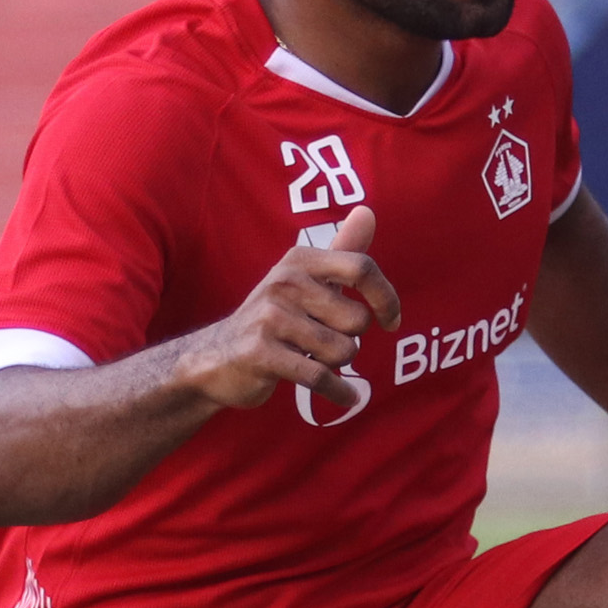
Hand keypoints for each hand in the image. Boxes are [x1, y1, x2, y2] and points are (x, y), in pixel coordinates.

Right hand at [179, 206, 399, 412]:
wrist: (216, 357)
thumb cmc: (273, 318)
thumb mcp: (304, 280)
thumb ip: (341, 251)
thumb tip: (368, 212)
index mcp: (299, 260)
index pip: (361, 268)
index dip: (385, 297)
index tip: (391, 320)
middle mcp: (284, 283)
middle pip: (357, 320)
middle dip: (351, 340)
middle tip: (324, 343)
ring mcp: (270, 318)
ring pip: (343, 351)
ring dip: (338, 365)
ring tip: (314, 359)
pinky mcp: (262, 354)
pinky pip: (320, 377)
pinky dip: (339, 392)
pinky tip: (345, 396)